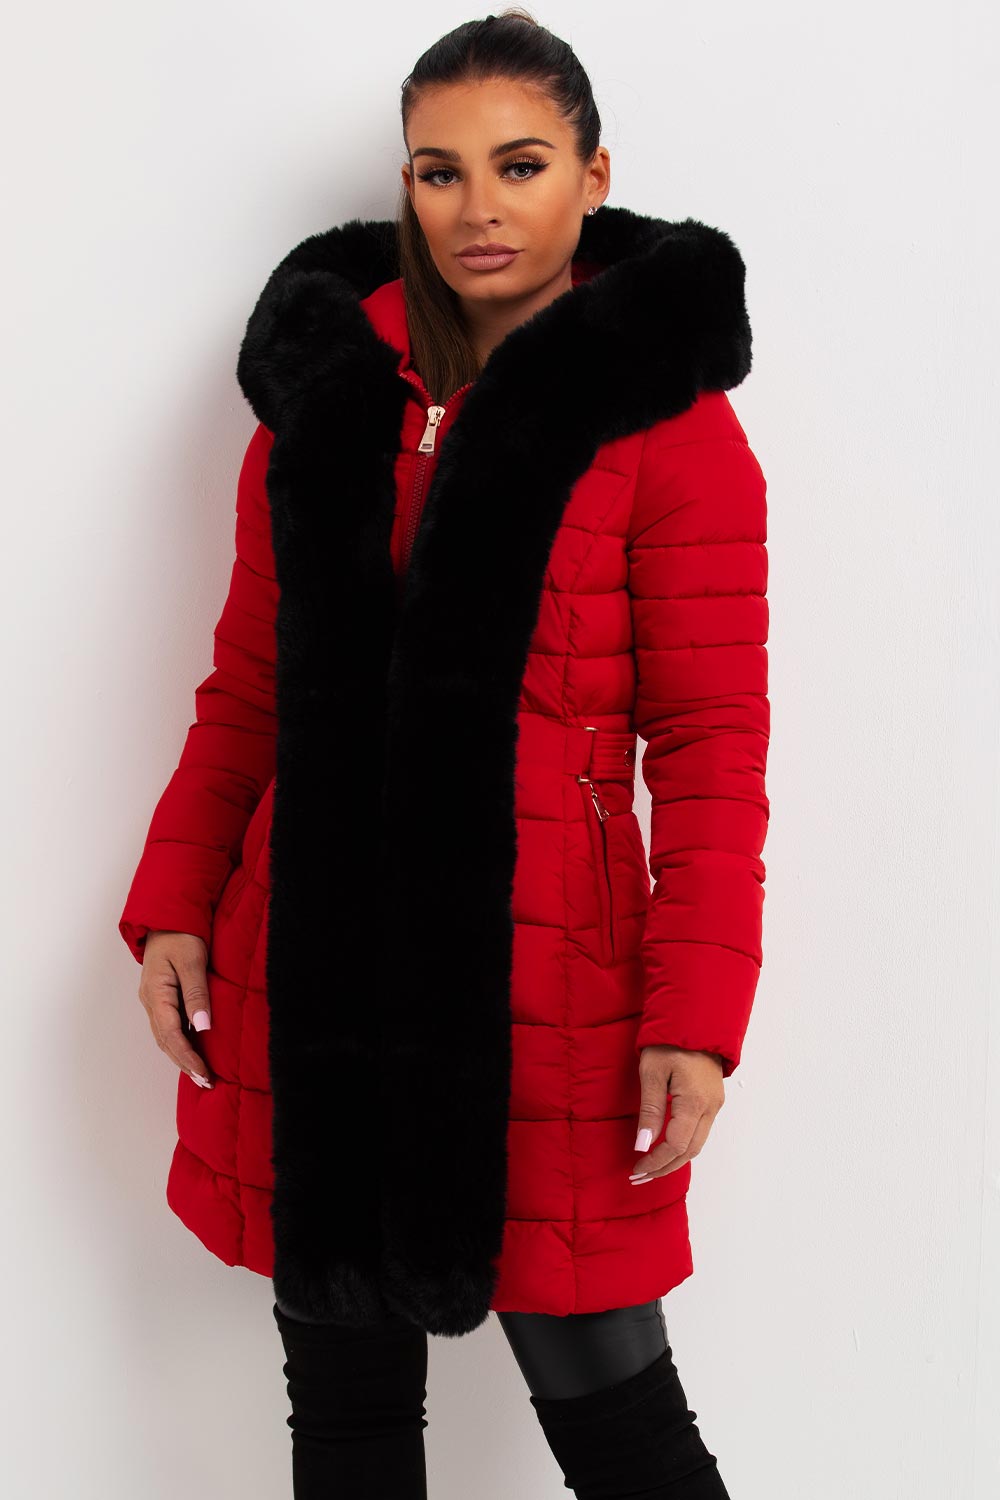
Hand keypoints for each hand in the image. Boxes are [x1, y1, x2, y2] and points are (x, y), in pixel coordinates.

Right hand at [137, 932, 213, 1088]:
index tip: (205, 1074)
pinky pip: (168, 1027)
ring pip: (165, 1037)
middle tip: (207, 1082)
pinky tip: (194, 1050)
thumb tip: (202, 1027)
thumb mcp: (192, 960)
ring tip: (201, 1074)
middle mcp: (150, 1001)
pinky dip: (180, 1043)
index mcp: (156, 994)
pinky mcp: (161, 997)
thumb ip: (197, 993)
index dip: (188, 1057)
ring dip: (182, 1057)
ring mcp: (153, 1000)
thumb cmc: (181, 935)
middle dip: (185, 1064)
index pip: (172, 1036)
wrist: (167, 916)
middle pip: (166, 1042)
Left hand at [630, 1045, 724, 1183]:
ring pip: (697, 1143)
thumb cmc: (669, 1041)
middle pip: (690, 1151)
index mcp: (695, 1102)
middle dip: (664, 1167)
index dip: (655, 1161)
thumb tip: (643, 1145)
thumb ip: (649, 1110)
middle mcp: (710, 1107)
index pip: (676, 1146)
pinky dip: (683, 1145)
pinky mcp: (713, 1099)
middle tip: (640, 1176)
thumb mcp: (652, 1072)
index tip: (636, 1167)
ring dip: (674, 1159)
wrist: (695, 1018)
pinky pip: (700, 1131)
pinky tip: (666, 1148)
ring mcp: (715, 1104)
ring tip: (650, 1167)